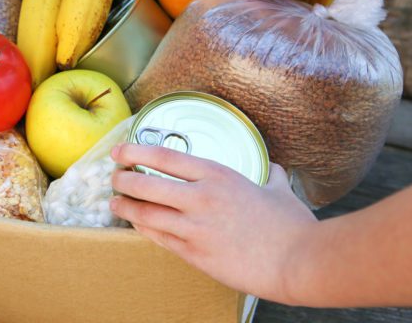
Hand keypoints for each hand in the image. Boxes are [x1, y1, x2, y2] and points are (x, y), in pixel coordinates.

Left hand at [110, 143, 316, 302]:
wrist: (298, 261)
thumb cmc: (291, 225)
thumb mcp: (278, 190)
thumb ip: (270, 177)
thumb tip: (275, 172)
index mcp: (218, 175)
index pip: (164, 157)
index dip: (135, 152)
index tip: (120, 151)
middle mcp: (200, 198)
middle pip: (145, 184)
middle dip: (122, 180)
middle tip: (113, 177)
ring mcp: (195, 228)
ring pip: (146, 214)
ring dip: (125, 207)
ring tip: (114, 203)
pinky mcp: (195, 254)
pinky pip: (159, 238)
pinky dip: (143, 229)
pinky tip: (136, 224)